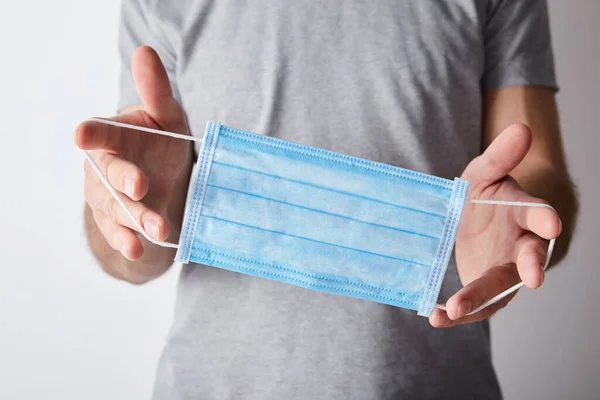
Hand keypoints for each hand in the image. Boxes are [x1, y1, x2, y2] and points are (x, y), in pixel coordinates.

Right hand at [75, 46, 191, 260]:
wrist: (162, 173)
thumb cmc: (160, 139)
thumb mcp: (165, 116)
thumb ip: (156, 90)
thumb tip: (146, 51)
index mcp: (113, 135)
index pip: (100, 132)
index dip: (92, 133)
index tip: (82, 134)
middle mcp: (104, 166)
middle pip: (110, 173)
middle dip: (123, 179)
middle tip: (139, 185)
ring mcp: (107, 196)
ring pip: (116, 208)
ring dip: (135, 219)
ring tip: (156, 229)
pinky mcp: (116, 221)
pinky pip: (117, 232)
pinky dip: (125, 241)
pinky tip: (137, 249)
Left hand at [430, 124, 561, 326]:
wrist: (475, 221)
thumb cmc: (483, 196)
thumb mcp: (483, 173)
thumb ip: (499, 156)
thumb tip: (522, 127)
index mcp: (523, 213)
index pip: (537, 212)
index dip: (544, 216)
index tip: (552, 223)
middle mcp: (520, 245)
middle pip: (528, 257)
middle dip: (531, 265)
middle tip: (536, 277)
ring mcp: (504, 270)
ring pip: (499, 288)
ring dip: (479, 299)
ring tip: (453, 308)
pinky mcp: (487, 290)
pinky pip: (476, 305)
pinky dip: (458, 313)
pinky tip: (435, 316)